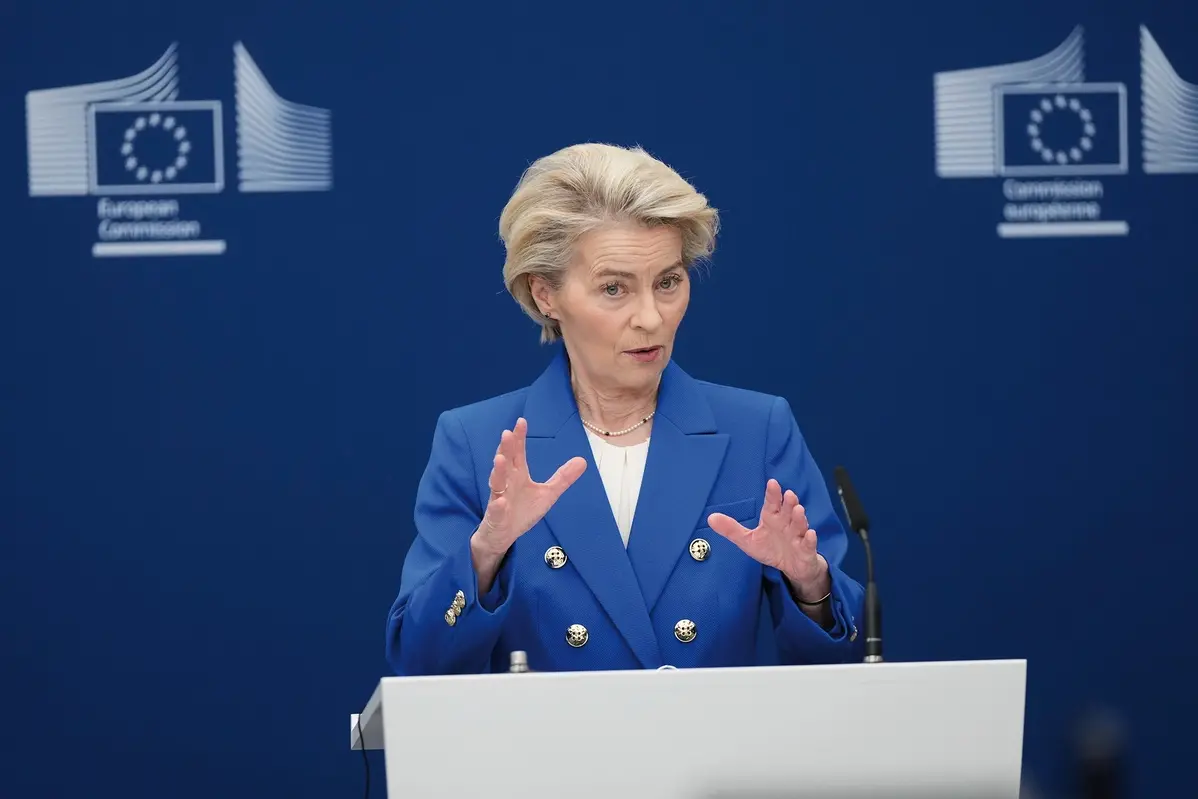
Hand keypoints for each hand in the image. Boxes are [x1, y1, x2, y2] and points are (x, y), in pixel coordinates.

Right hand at [472, 417, 586, 560]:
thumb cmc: (522, 511)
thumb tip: (582, 460)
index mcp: (518, 475)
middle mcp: (507, 483)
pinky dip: (498, 506)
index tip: (521, 421)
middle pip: (506, 462)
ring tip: (500, 459)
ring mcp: (499, 499)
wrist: (503, 535)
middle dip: (506, 448)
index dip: (519, 438)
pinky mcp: (496, 516)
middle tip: (507, 433)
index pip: (518, 453)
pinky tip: (500, 501)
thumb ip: (562, 478)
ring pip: (497, 483)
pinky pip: (496, 510)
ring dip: (498, 471)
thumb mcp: (547, 494)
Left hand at [707, 479, 828, 600]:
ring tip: (798, 509)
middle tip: (788, 494)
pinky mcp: (806, 550)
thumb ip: (731, 529)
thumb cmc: (771, 548)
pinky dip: (810, 539)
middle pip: (787, 511)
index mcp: (772, 518)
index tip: (772, 483)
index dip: (773, 494)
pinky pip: (809, 544)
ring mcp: (798, 536)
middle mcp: (786, 524)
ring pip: (799, 524)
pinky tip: (810, 534)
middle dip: (788, 503)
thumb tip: (710, 518)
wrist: (792, 567)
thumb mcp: (748, 540)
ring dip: (799, 517)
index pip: (772, 504)